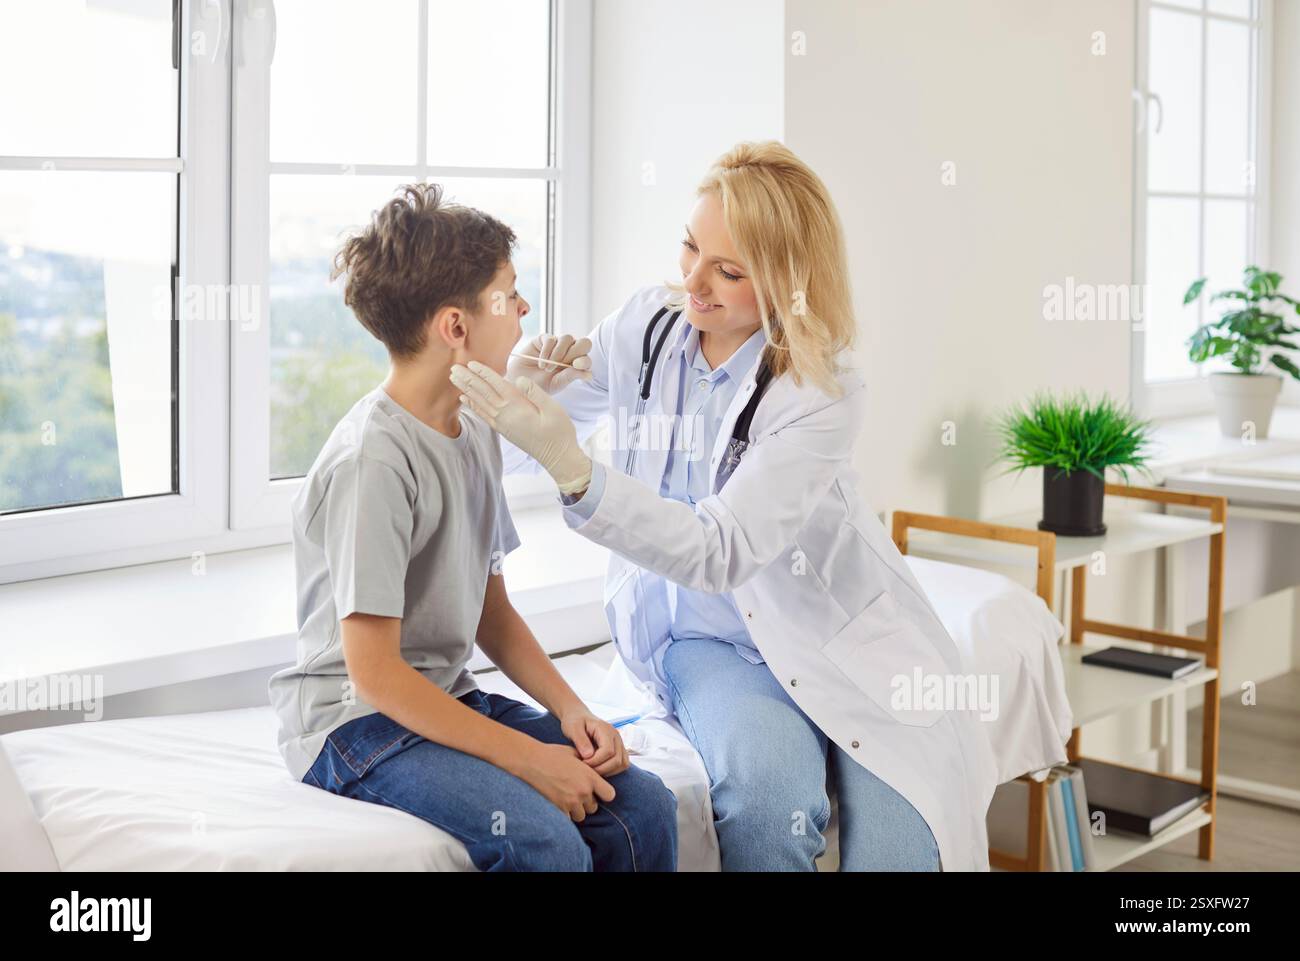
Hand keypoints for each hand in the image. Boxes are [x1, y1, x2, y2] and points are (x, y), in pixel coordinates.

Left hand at [450, 361, 591, 495]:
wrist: (557, 457)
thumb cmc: (559, 432)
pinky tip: (464, 399)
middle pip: (483, 392)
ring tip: (454, 379)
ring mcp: (502, 423)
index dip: (483, 373)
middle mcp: (506, 415)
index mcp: (518, 406)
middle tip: (453, 367)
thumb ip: (535, 393)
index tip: (470, 363)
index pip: (497, 385)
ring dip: (466, 389)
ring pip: (480, 402)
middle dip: (468, 379)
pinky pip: (483, 415)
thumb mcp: (554, 409)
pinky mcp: (503, 430)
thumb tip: (519, 379)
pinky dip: (472, 405)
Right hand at [508, 334, 592, 393]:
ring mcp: (558, 344)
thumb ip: (571, 376)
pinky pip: (551, 339)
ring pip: (567, 339)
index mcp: (577, 365)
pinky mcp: (545, 339)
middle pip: (584, 343)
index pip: (587, 358)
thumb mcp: (557, 383)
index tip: (576, 365)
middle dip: (574, 352)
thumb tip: (589, 375)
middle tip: (561, 364)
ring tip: (548, 368)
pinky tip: (541, 364)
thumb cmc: (540, 385)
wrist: (519, 381)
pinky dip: (547, 351)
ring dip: (559, 353)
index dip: (585, 360)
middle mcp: (570, 352)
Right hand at [518, 742, 615, 821]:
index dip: (604, 794)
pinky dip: (564, 814)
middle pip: (594, 807)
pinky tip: (558, 804)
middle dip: (587, 802)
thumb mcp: (573, 753)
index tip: (597, 791)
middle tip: (576, 793)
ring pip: (581, 815)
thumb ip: (586, 762)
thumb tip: (593, 764)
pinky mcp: (559, 809)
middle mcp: (583, 791)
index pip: (610, 795)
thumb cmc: (551, 754)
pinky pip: (568, 819)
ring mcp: (571, 802)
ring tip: (567, 799)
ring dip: (576, 810)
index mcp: (590, 777)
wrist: (531, 761)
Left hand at [560, 710, 629, 777]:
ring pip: (622, 764)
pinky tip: (598, 768)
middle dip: (601, 769)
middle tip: (586, 768)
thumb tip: (589, 756)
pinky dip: (611, 770)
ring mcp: (619, 743)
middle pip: (617, 760)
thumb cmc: (574, 721)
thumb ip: (581, 740)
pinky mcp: (619, 749)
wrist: (578, 716)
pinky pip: (622, 764)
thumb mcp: (573, 728)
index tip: (582, 762)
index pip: (608, 751)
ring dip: (607, 771)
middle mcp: (616, 736)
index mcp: (606, 729)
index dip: (595, 761)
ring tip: (592, 769)